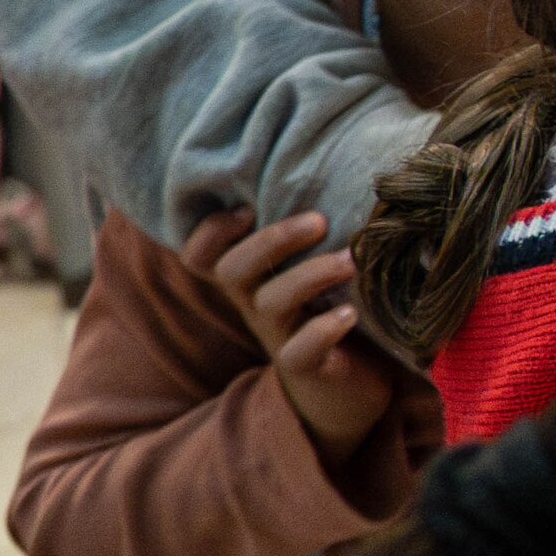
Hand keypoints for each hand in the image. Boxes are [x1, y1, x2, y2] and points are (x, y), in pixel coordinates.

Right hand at [190, 210, 405, 458]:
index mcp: (256, 279)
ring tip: (350, 261)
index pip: (204, 255)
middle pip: (234, 270)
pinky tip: (349, 315)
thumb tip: (349, 164)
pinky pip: (300, 352)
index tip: (246, 207)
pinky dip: (322, 330)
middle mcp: (258, 306)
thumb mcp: (319, 270)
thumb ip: (319, 232)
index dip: (210, 231)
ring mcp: (280, 337)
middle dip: (272, 240)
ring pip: (270, 304)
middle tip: (320, 221)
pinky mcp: (308, 368)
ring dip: (310, 276)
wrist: (350, 392)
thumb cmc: (336, 313)